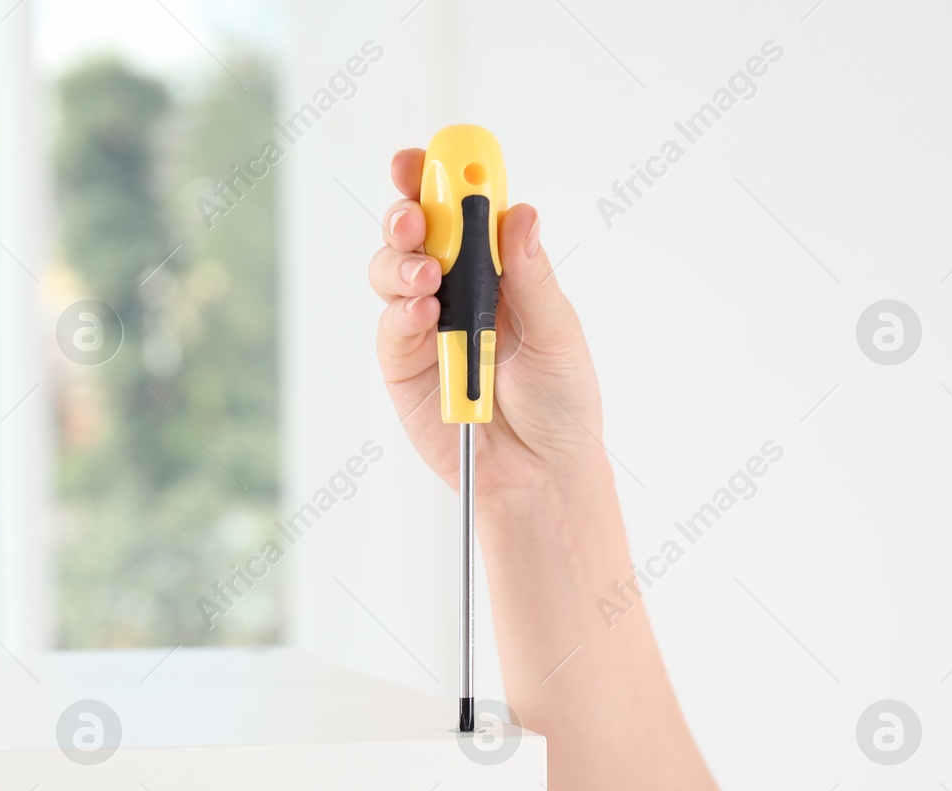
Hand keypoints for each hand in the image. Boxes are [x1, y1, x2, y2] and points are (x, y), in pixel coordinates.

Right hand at [369, 148, 607, 510]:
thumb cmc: (561, 403)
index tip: (435, 155)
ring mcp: (424, 322)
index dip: (445, 175)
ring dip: (400, 260)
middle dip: (408, 208)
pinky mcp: (401, 363)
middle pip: (415, 226)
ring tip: (427, 276)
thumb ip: (532, 277)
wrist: (540, 474)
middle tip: (416, 215)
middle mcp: (455, 285)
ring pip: (391, 267)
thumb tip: (519, 214)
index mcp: (499, 266)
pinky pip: (390, 324)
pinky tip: (422, 311)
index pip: (464, 206)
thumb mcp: (559, 333)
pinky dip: (400, 310)